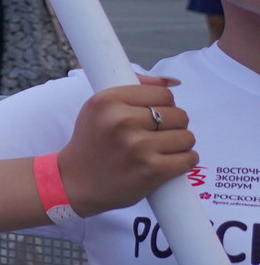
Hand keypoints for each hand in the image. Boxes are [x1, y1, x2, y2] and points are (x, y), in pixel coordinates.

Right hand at [54, 76, 195, 216]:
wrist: (75, 182)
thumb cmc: (91, 143)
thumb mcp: (98, 108)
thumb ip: (134, 89)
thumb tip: (173, 82)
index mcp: (108, 100)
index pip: (163, 94)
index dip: (163, 105)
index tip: (152, 117)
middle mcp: (122, 121)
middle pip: (179, 114)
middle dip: (174, 125)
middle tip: (157, 135)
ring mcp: (138, 146)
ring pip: (187, 137)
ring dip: (180, 144)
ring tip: (162, 150)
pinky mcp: (151, 170)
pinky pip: (188, 158)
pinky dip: (185, 161)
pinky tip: (170, 163)